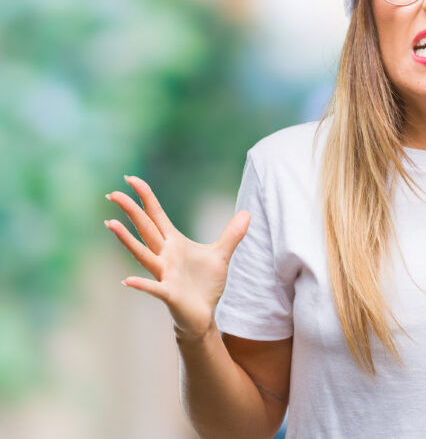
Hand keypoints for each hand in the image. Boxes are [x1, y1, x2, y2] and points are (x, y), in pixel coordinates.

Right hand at [104, 175, 250, 340]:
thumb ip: (232, 234)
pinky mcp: (169, 293)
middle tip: (112, 193)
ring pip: (143, 254)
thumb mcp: (221, 254)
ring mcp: (164, 274)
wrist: (203, 315)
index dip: (146, 197)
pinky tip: (127, 281)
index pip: (156, 215)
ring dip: (126, 239)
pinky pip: (153, 288)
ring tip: (110, 223)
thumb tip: (247, 213)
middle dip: (130, 211)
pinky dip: (141, 284)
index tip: (131, 179)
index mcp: (174, 243)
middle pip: (145, 229)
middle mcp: (164, 256)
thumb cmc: (205, 285)